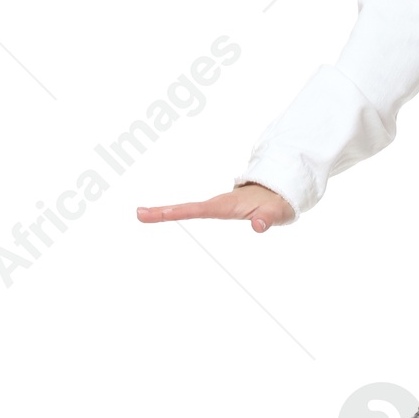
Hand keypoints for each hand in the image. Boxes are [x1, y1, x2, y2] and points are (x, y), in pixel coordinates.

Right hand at [137, 182, 293, 232]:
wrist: (279, 191)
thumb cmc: (278, 204)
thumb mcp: (277, 212)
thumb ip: (268, 218)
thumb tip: (258, 225)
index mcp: (227, 205)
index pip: (198, 210)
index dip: (178, 212)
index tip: (158, 213)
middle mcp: (217, 204)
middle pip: (186, 208)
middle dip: (163, 210)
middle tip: (139, 213)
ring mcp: (216, 206)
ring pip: (187, 209)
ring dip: (165, 211)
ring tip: (141, 214)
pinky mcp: (217, 209)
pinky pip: (193, 211)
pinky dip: (175, 212)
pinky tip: (162, 215)